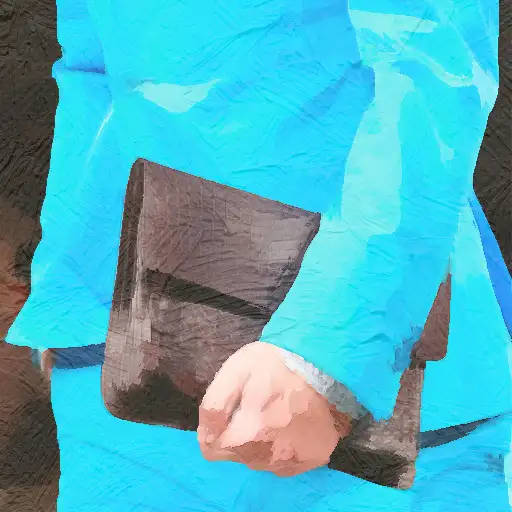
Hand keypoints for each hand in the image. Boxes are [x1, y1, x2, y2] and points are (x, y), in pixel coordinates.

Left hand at [197, 341, 351, 476]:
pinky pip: (285, 463)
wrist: (324, 363)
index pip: (212, 450)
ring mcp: (292, 461)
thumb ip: (214, 406)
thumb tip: (205, 436)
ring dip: (260, 442)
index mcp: (246, 435)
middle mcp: (268, 457)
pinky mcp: (313, 459)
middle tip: (254, 405)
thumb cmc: (276, 363)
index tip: (231, 409)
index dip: (217, 428)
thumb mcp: (235, 371)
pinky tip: (289, 425)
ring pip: (260, 460)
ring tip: (273, 413)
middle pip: (237, 455)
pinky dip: (283, 447)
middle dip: (238, 434)